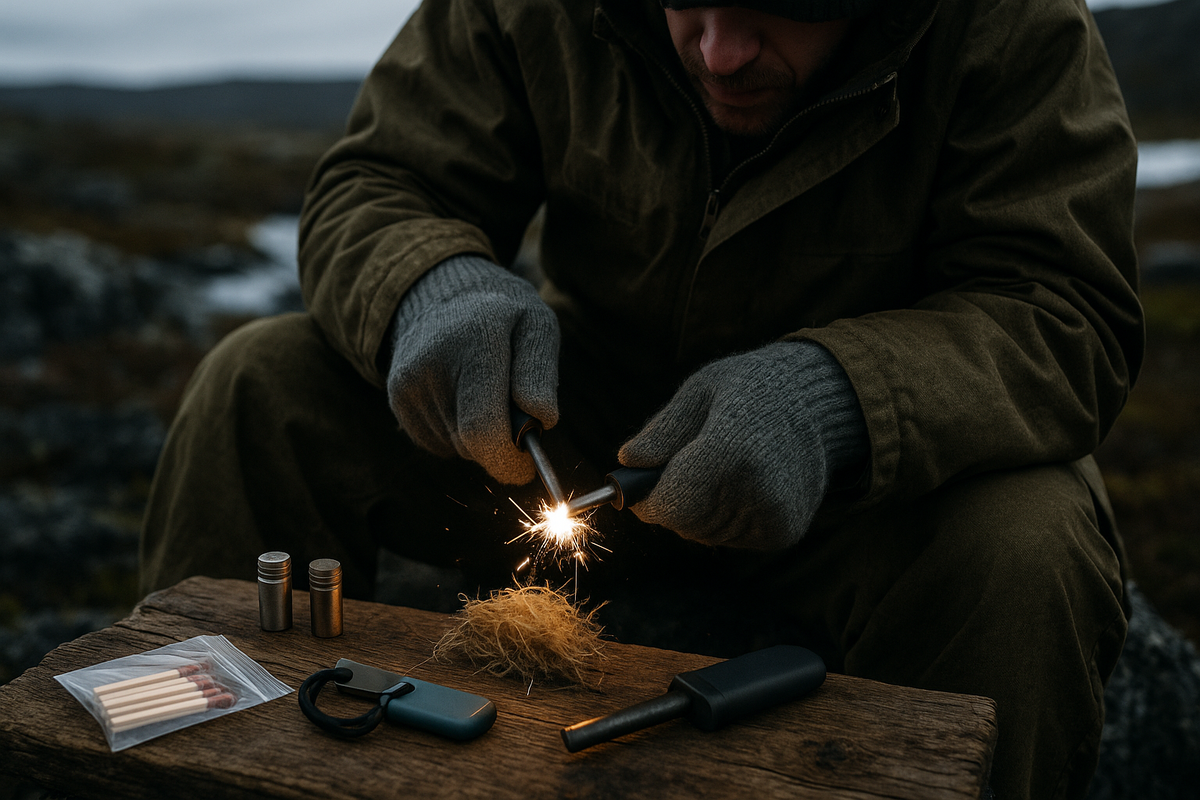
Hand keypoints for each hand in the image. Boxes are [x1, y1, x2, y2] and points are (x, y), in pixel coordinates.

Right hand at [386, 255, 558, 483]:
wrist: (441, 291)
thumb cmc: (503, 314)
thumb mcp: (537, 325)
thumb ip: (541, 372)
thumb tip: (540, 420)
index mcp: (476, 340)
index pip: (483, 427)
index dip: (508, 460)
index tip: (527, 466)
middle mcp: (432, 364)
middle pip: (471, 444)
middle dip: (501, 445)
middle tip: (516, 415)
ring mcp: (408, 384)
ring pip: (456, 447)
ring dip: (480, 436)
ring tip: (484, 390)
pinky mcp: (397, 399)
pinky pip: (439, 443)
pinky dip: (458, 432)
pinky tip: (461, 395)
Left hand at [618, 342, 865, 548]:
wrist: (819, 405)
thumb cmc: (752, 389)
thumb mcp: (701, 391)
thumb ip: (662, 430)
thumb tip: (627, 461)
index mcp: (730, 451)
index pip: (669, 505)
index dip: (646, 501)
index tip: (639, 490)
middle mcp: (755, 490)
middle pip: (684, 524)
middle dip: (671, 503)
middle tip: (682, 471)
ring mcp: (773, 516)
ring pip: (705, 535)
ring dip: (698, 512)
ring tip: (717, 471)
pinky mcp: (784, 531)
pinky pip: (732, 539)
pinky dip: (724, 518)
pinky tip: (740, 485)